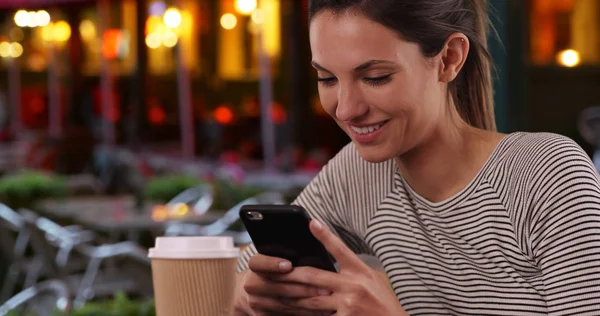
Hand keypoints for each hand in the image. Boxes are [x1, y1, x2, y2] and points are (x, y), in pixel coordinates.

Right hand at [233, 253, 330, 315]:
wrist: (251, 293)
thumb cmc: (272, 271)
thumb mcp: (273, 261)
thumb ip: (287, 257)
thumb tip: (312, 253)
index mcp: (254, 266)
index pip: (258, 262)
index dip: (273, 264)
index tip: (288, 265)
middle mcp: (251, 284)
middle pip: (278, 287)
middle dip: (304, 288)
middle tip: (325, 287)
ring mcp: (256, 302)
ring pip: (286, 303)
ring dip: (309, 302)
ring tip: (327, 298)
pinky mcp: (262, 315)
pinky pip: (288, 314)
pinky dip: (305, 312)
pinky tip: (320, 310)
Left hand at [271, 220, 408, 315]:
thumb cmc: (384, 302)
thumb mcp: (374, 279)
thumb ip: (354, 271)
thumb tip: (334, 263)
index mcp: (361, 271)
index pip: (340, 249)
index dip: (325, 235)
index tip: (312, 222)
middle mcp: (354, 285)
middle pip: (314, 276)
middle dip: (291, 274)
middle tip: (273, 270)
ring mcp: (348, 304)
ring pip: (311, 299)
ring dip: (292, 297)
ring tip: (276, 293)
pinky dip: (306, 315)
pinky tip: (293, 312)